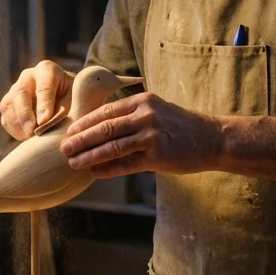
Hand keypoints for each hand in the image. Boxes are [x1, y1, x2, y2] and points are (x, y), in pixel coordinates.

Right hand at [0, 60, 73, 139]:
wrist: (66, 101)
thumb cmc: (74, 100)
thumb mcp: (76, 100)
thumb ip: (66, 109)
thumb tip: (48, 124)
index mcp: (48, 70)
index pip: (43, 85)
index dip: (43, 104)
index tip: (44, 120)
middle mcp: (28, 77)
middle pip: (20, 93)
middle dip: (24, 114)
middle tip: (32, 131)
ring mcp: (15, 90)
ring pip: (8, 106)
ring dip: (18, 124)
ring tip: (30, 137)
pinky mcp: (9, 106)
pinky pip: (5, 119)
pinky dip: (14, 130)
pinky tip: (27, 137)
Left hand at [59, 92, 222, 177]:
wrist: (212, 139)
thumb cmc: (180, 126)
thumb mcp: (156, 111)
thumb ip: (131, 117)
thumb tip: (99, 129)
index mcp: (142, 101)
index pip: (106, 111)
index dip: (85, 123)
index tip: (69, 132)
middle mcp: (146, 115)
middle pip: (105, 128)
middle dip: (81, 140)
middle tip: (63, 148)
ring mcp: (152, 135)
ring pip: (112, 146)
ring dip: (89, 156)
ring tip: (73, 163)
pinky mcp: (159, 156)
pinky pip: (127, 164)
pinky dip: (108, 169)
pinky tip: (94, 174)